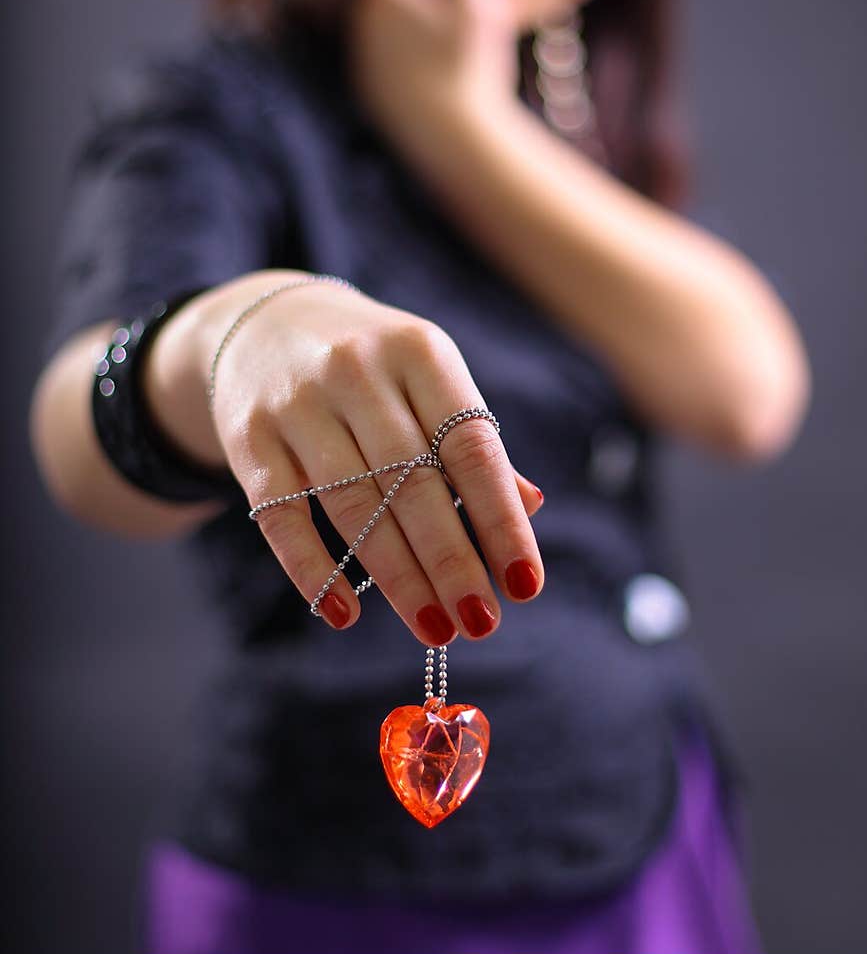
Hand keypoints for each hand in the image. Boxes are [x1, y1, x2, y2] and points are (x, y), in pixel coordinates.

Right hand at [149, 273, 544, 643]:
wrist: (262, 325)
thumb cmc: (372, 370)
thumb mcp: (428, 381)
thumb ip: (471, 444)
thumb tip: (531, 507)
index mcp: (418, 352)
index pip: (469, 446)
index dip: (500, 519)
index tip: (524, 584)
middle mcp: (356, 370)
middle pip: (413, 480)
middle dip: (452, 561)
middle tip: (481, 622)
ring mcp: (297, 403)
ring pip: (353, 503)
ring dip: (398, 576)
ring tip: (435, 628)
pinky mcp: (249, 437)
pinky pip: (281, 514)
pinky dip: (312, 568)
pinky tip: (343, 614)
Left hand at [347, 0, 521, 137]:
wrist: (452, 135)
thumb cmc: (469, 64)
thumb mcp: (479, 0)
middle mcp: (366, 23)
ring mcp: (364, 59)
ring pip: (376, 24)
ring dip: (395, 17)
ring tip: (421, 17)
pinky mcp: (370, 90)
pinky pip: (380, 59)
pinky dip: (396, 52)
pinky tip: (421, 60)